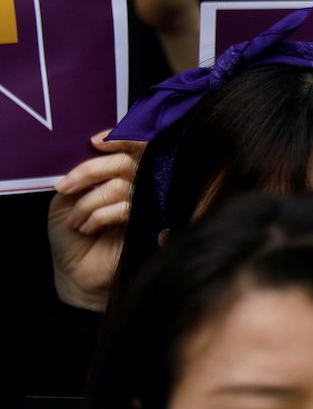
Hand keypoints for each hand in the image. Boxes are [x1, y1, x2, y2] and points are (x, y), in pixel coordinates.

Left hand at [48, 133, 143, 311]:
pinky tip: (87, 228)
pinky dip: (100, 215)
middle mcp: (137, 187)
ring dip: (89, 202)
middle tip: (66, 188)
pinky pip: (127, 208)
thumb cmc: (70, 233)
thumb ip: (85, 174)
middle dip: (90, 171)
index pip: (132, 147)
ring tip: (74, 220)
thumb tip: (96, 150)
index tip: (94, 142)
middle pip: (125, 162)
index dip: (120, 138)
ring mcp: (146, 206)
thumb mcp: (68, 197)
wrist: (75, 270)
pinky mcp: (150, 226)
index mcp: (120, 176)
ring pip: (121, 185)